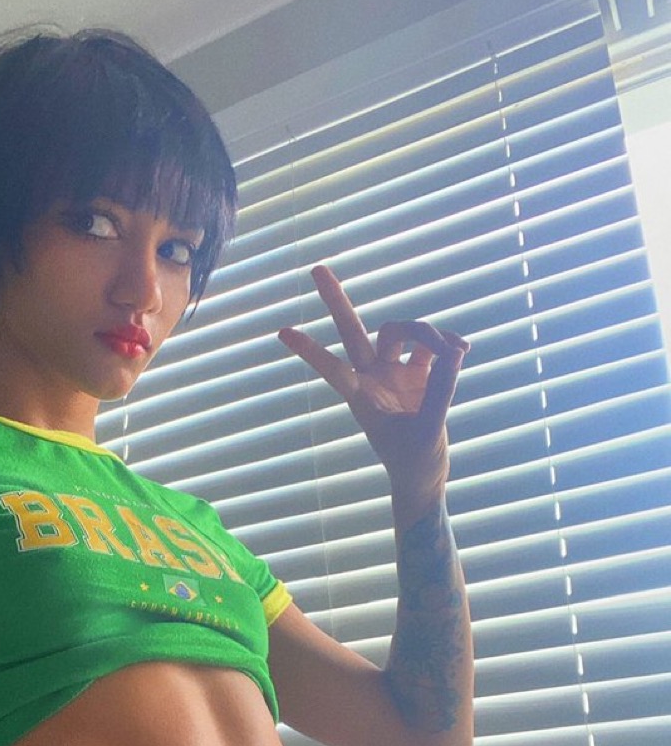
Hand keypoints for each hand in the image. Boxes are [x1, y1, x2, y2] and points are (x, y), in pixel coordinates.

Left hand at [278, 265, 468, 500]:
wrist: (424, 476)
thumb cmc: (414, 462)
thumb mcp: (428, 430)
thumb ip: (440, 389)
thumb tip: (453, 351)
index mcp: (362, 397)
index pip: (333, 369)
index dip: (311, 352)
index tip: (282, 332)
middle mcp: (372, 378)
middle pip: (352, 330)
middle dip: (336, 301)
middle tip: (316, 269)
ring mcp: (393, 372)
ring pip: (401, 331)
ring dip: (427, 332)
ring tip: (453, 350)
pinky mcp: (418, 374)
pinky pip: (431, 347)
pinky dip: (447, 344)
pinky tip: (463, 350)